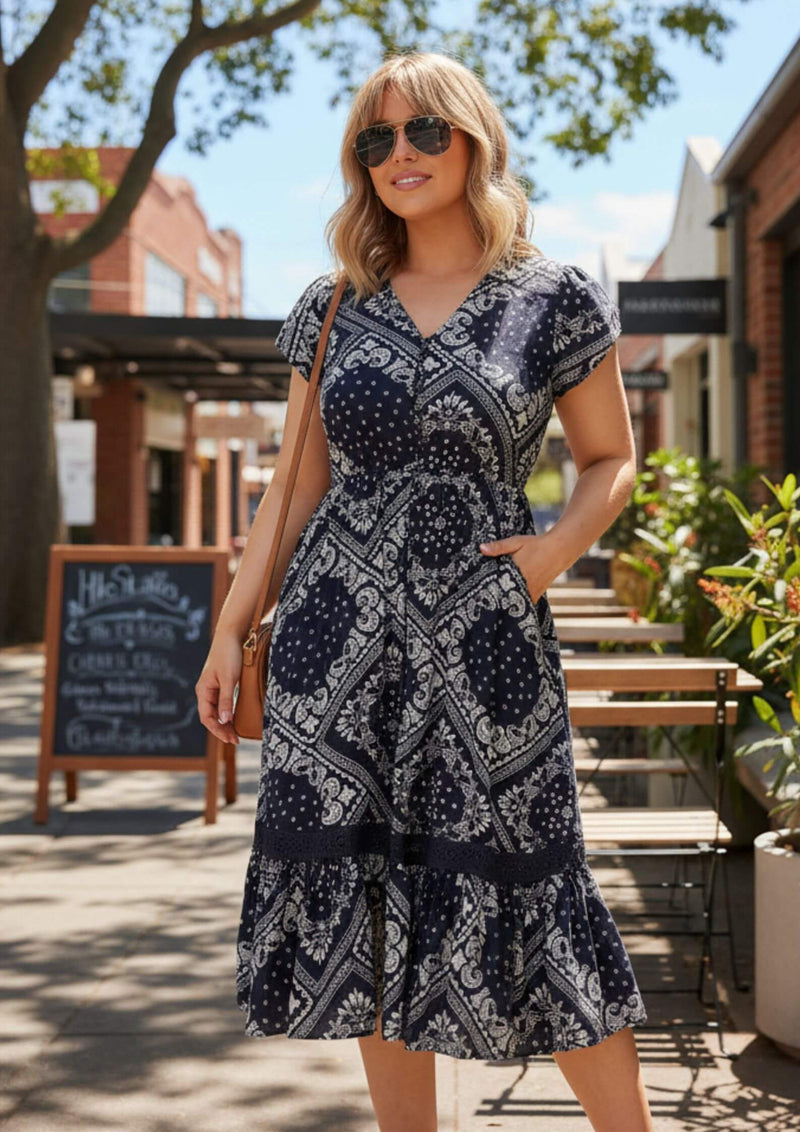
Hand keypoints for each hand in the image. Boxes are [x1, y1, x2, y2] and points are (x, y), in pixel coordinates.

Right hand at [195, 629, 243, 745]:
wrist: (231, 635)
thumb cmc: (228, 655)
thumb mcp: (229, 678)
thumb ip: (226, 699)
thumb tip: (226, 721)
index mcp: (203, 691)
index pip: (207, 718)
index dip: (218, 730)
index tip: (232, 739)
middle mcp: (205, 691)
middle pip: (211, 717)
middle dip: (222, 730)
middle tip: (236, 740)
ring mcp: (212, 687)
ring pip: (216, 711)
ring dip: (225, 723)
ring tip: (236, 733)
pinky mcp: (221, 683)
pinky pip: (221, 703)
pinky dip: (228, 713)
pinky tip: (236, 718)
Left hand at [478, 531, 563, 603]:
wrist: (558, 551)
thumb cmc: (535, 545)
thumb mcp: (516, 542)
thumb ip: (498, 547)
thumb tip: (481, 548)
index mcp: (517, 572)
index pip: (498, 586)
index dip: (488, 591)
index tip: (479, 595)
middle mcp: (525, 585)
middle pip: (505, 598)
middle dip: (495, 600)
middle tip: (483, 603)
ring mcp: (532, 592)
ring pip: (514, 603)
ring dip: (505, 603)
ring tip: (494, 606)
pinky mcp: (537, 595)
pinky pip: (523, 604)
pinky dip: (516, 604)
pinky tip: (508, 604)